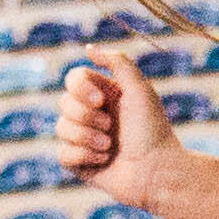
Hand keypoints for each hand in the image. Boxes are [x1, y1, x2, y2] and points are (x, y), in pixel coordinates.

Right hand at [57, 60, 178, 212]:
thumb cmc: (152, 130)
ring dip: (87, 138)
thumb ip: (118, 62)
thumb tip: (89, 48)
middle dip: (86, 117)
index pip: (73, 79)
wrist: (157, 171)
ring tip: (110, 147)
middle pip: (63, 103)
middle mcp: (91, 114)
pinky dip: (84, 156)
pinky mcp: (79, 163)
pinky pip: (63, 153)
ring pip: (61, 128)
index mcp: (104, 94)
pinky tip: (104, 161)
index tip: (101, 101)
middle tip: (111, 127)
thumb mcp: (140, 89)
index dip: (80, 88)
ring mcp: (84, 139)